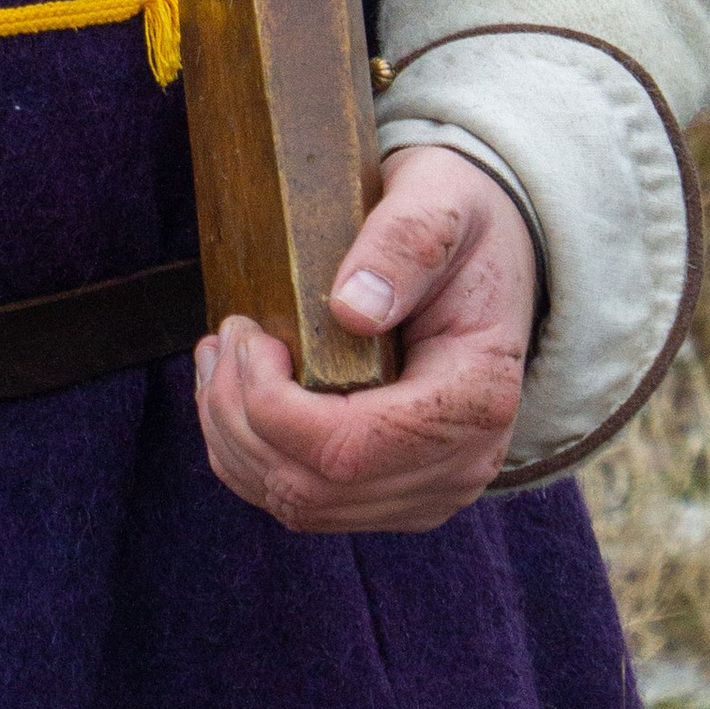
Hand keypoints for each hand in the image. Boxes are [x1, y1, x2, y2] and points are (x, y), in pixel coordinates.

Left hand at [191, 142, 535, 532]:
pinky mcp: (393, 493)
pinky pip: (303, 503)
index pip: (348, 449)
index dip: (272, 405)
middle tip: (224, 337)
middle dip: (238, 417)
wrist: (489, 261)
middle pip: (312, 488)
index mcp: (474, 399)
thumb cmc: (462, 227)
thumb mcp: (441, 205)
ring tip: (220, 357)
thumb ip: (405, 245)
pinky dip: (248, 455)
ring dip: (232, 437)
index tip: (248, 334)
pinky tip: (234, 392)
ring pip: (298, 504)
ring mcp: (425, 490)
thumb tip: (351, 309)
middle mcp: (458, 465)